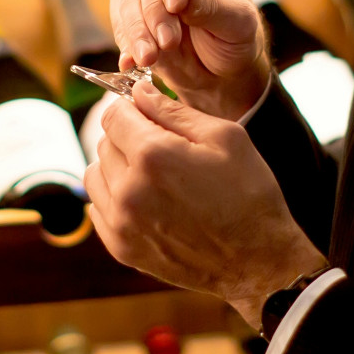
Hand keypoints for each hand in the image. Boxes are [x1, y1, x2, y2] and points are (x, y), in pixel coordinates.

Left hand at [87, 82, 325, 326]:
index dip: (131, 109)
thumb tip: (138, 92)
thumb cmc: (248, 194)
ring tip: (153, 175)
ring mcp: (121, 223)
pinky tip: (148, 201)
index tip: (148, 114)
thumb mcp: (224, 137)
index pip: (113, 116)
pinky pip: (98, 208)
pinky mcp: (121, 248)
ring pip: (95, 174)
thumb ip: (173, 109)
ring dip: (117, 167)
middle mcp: (128, 190)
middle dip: (128, 137)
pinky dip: (115, 198)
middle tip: (163, 148)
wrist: (257, 261)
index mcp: (152, 156)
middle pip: (104, 143)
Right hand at [110, 0, 269, 119]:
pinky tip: (131, 61)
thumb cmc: (234, 37)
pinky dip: (126, 42)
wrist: (219, 69)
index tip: (176, 5)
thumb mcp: (237, 23)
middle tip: (167, 42)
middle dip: (155, 12)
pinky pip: (120, 21)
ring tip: (148, 58)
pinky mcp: (128, 9)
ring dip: (137, 30)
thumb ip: (212, 7)